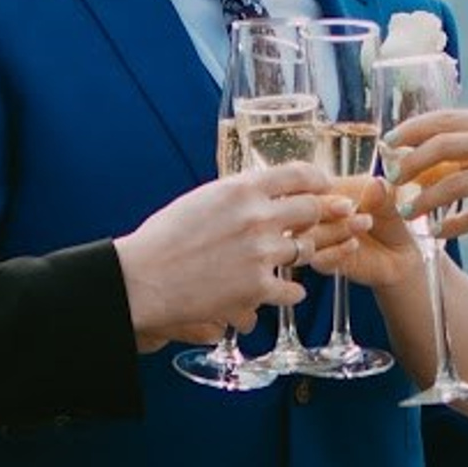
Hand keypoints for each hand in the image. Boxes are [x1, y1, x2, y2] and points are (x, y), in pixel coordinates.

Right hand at [115, 171, 353, 350]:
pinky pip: (294, 290)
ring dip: (299, 254)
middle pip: (312, 209)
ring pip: (306, 250)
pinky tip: (283, 291)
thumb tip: (263, 193)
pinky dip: (290, 292)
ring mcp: (261, 254)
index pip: (299, 174)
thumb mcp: (202, 199)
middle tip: (314, 224)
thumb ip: (238, 195)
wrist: (144, 278)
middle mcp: (258, 217)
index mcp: (243, 189)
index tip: (323, 186)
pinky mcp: (258, 288)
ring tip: (284, 258)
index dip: (317, 180)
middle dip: (317, 215)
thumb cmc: (164, 238)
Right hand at [312, 176, 422, 290]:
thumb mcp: (391, 200)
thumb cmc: (390, 216)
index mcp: (323, 189)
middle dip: (325, 207)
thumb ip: (382, 192)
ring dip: (335, 229)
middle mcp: (313, 213)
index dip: (318, 186)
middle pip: (300, 208)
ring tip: (365, 223)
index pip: (304, 182)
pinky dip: (336, 251)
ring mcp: (316, 239)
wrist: (399, 253)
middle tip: (351, 207)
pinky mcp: (323, 262)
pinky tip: (354, 244)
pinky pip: (319, 259)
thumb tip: (376, 184)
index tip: (343, 188)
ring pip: (308, 235)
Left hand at [382, 105, 467, 241]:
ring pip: (451, 185)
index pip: (442, 119)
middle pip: (439, 147)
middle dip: (408, 165)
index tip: (388, 144)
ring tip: (409, 212)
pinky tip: (439, 232)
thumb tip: (428, 154)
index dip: (409, 130)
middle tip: (394, 181)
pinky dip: (451, 226)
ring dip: (423, 201)